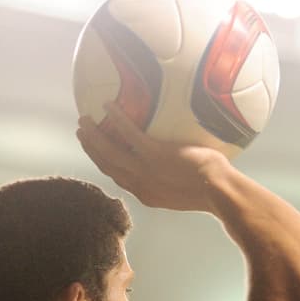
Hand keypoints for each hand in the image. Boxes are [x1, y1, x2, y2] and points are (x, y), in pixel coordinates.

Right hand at [76, 103, 230, 212]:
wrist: (218, 190)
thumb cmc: (212, 189)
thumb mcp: (184, 193)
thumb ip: (172, 182)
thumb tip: (174, 167)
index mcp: (146, 194)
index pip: (118, 178)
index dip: (103, 164)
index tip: (95, 153)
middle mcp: (139, 184)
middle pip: (107, 165)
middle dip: (91, 149)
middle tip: (81, 133)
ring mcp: (145, 169)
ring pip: (110, 151)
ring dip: (94, 135)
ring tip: (84, 121)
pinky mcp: (153, 154)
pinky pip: (129, 133)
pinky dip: (116, 119)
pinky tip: (108, 105)